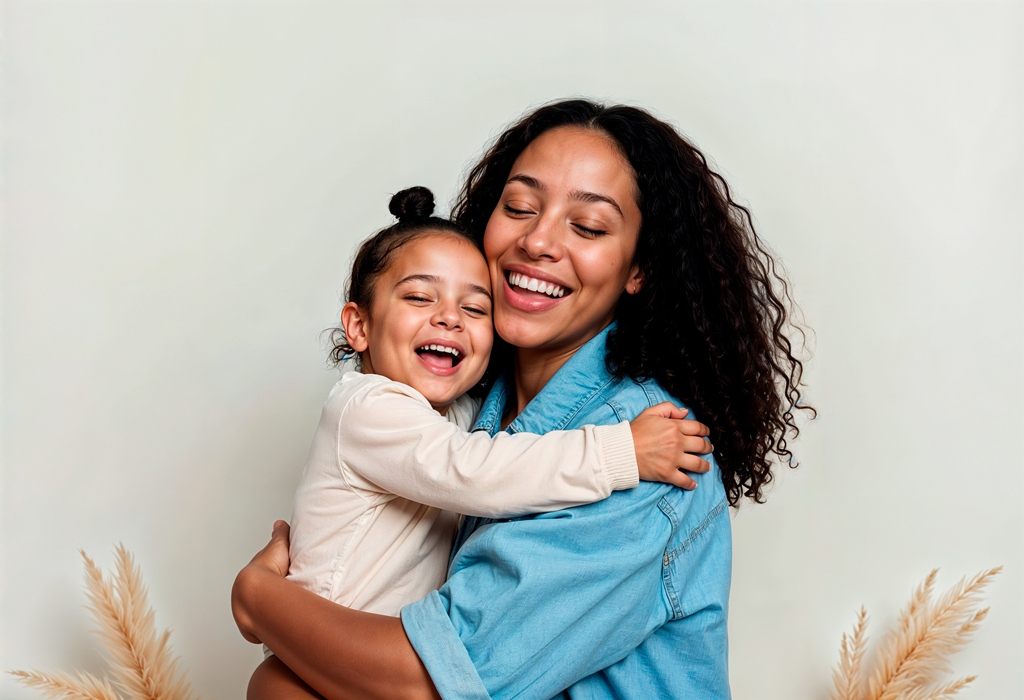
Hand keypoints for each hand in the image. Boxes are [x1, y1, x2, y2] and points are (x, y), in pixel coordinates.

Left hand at [232, 520, 291, 643]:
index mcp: (254, 576)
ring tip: (284, 620)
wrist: (257, 589)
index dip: (270, 581)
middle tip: (284, 604)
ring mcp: (248, 613)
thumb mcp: (278, 545)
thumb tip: (280, 523)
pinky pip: (259, 632)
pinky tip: (277, 633)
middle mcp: (248, 595)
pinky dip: (266, 632)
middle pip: (259, 600)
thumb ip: (280, 534)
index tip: (278, 585)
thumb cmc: (268, 567)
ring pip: (258, 617)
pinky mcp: (251, 629)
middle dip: (268, 603)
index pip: (261, 579)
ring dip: (267, 618)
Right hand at [629, 402, 712, 489]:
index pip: (698, 428)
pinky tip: (693, 484)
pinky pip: (684, 481)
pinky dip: (691, 484)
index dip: (705, 430)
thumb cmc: (634, 431)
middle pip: (701, 445)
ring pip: (698, 464)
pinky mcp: (667, 473)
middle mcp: (677, 443)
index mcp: (674, 427)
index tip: (706, 434)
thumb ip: (669, 408)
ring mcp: (673, 459)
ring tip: (706, 466)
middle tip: (709, 449)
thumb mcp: (650, 412)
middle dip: (707, 447)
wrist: (621, 450)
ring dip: (705, 466)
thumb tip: (685, 412)